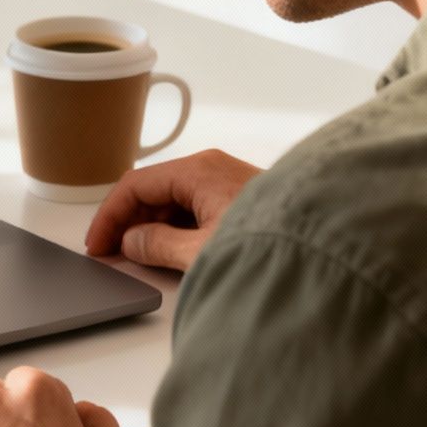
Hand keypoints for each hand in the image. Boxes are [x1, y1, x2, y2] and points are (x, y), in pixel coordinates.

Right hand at [84, 149, 259, 271]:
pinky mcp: (243, 198)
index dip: (109, 217)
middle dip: (129, 222)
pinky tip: (174, 252)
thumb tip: (132, 243)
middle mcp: (212, 167)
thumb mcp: (199, 251)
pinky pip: (197, 206)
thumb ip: (156, 245)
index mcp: (197, 170)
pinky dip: (177, 227)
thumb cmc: (270, 242)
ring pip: (175, 199)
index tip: (97, 246)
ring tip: (143, 259)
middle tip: (113, 255)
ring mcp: (228, 181)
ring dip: (154, 226)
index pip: (134, 185)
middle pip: (154, 190)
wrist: (329, 243)